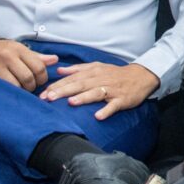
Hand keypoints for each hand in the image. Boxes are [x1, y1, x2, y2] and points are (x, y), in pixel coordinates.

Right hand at [0, 33, 57, 90]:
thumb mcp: (16, 49)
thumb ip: (35, 56)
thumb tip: (55, 60)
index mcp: (19, 49)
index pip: (39, 67)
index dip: (42, 78)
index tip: (38, 81)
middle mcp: (9, 56)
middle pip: (30, 78)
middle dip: (32, 86)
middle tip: (28, 88)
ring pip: (18, 85)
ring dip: (20, 91)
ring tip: (19, 89)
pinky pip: (4, 88)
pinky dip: (10, 92)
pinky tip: (9, 91)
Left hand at [39, 63, 159, 119]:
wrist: (141, 76)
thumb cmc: (115, 74)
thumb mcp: (97, 67)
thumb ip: (77, 69)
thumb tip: (59, 70)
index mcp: (93, 72)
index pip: (72, 78)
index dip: (57, 85)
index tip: (42, 93)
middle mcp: (101, 79)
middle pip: (80, 85)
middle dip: (64, 91)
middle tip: (49, 98)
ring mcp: (112, 90)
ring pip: (96, 93)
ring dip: (83, 98)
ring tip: (71, 103)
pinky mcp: (122, 99)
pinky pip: (113, 106)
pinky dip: (106, 110)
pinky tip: (98, 116)